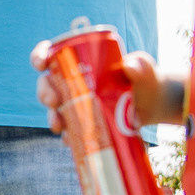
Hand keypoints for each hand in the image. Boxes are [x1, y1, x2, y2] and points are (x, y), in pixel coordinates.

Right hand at [31, 43, 179, 133]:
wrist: (154, 104)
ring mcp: (78, 103)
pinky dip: (67, 136)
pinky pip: (69, 130)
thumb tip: (130, 65)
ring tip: (58, 126)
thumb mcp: (145, 69)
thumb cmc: (146, 78)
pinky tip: (69, 140)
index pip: (54, 54)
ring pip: (55, 109)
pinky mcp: (84, 122)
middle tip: (54, 101)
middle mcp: (74, 82)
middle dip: (44, 92)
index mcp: (82, 60)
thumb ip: (141, 64)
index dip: (40, 56)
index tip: (42, 64)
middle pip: (48, 84)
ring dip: (51, 117)